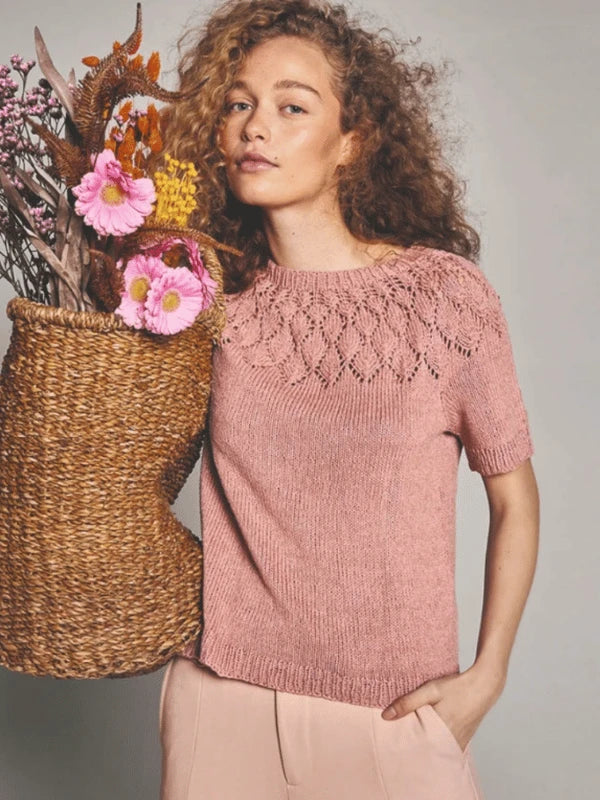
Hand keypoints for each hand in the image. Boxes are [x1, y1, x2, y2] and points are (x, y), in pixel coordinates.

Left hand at [380, 662, 504, 751]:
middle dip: (414, 749)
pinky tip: (430, 736)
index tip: (392, 746)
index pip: (418, 748)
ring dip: (426, 746)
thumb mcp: (430, 691)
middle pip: (427, 751)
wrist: (485, 686)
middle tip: (399, 745)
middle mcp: (451, 742)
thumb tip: (385, 716)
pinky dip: (437, 744)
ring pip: (437, 750)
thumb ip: (408, 703)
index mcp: (441, 732)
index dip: (405, 748)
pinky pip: (446, 747)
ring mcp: (459, 742)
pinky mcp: (463, 739)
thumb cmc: (457, 687)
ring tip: (413, 741)